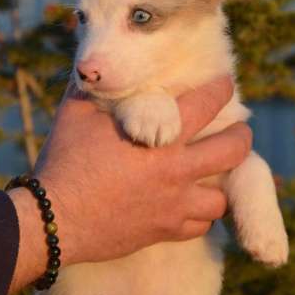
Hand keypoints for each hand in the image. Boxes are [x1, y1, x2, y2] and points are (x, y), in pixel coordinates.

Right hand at [7, 76, 251, 293]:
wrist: (52, 219)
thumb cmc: (64, 160)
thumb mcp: (77, 111)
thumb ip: (95, 85)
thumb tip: (97, 62)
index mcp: (159, 136)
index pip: (207, 104)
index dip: (222, 89)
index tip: (226, 84)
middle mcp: (176, 170)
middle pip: (234, 150)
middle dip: (241, 135)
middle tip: (238, 130)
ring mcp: (173, 205)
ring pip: (223, 196)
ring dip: (223, 181)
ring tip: (217, 172)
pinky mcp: (164, 232)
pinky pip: (202, 225)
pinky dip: (202, 214)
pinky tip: (192, 203)